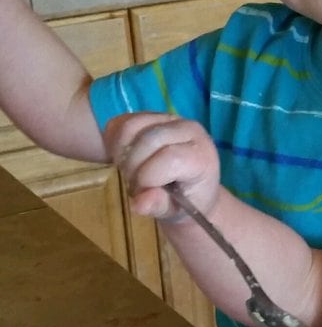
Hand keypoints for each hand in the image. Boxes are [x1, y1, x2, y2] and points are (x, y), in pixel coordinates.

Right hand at [105, 113, 221, 219]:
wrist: (189, 188)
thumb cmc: (186, 201)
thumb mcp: (176, 212)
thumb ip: (159, 206)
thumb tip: (140, 203)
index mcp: (202, 155)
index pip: (170, 158)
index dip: (149, 178)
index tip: (144, 193)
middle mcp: (190, 130)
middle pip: (148, 140)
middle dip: (133, 167)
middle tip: (134, 185)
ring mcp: (169, 118)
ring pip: (131, 127)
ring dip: (121, 154)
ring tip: (129, 172)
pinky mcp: (149, 115)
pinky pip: (121, 123)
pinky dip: (115, 143)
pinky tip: (123, 159)